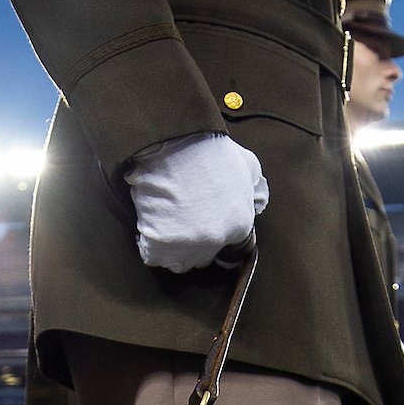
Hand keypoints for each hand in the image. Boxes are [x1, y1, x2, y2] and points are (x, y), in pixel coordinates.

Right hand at [124, 133, 268, 272]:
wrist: (174, 142)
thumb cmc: (208, 150)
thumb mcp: (246, 164)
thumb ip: (254, 188)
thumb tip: (255, 200)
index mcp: (239, 225)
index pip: (228, 246)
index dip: (214, 234)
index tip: (202, 224)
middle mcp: (216, 241)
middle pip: (203, 258)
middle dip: (194, 243)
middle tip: (182, 221)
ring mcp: (187, 246)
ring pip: (178, 263)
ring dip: (172, 249)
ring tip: (165, 227)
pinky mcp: (160, 245)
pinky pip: (152, 256)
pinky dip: (148, 244)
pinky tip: (150, 227)